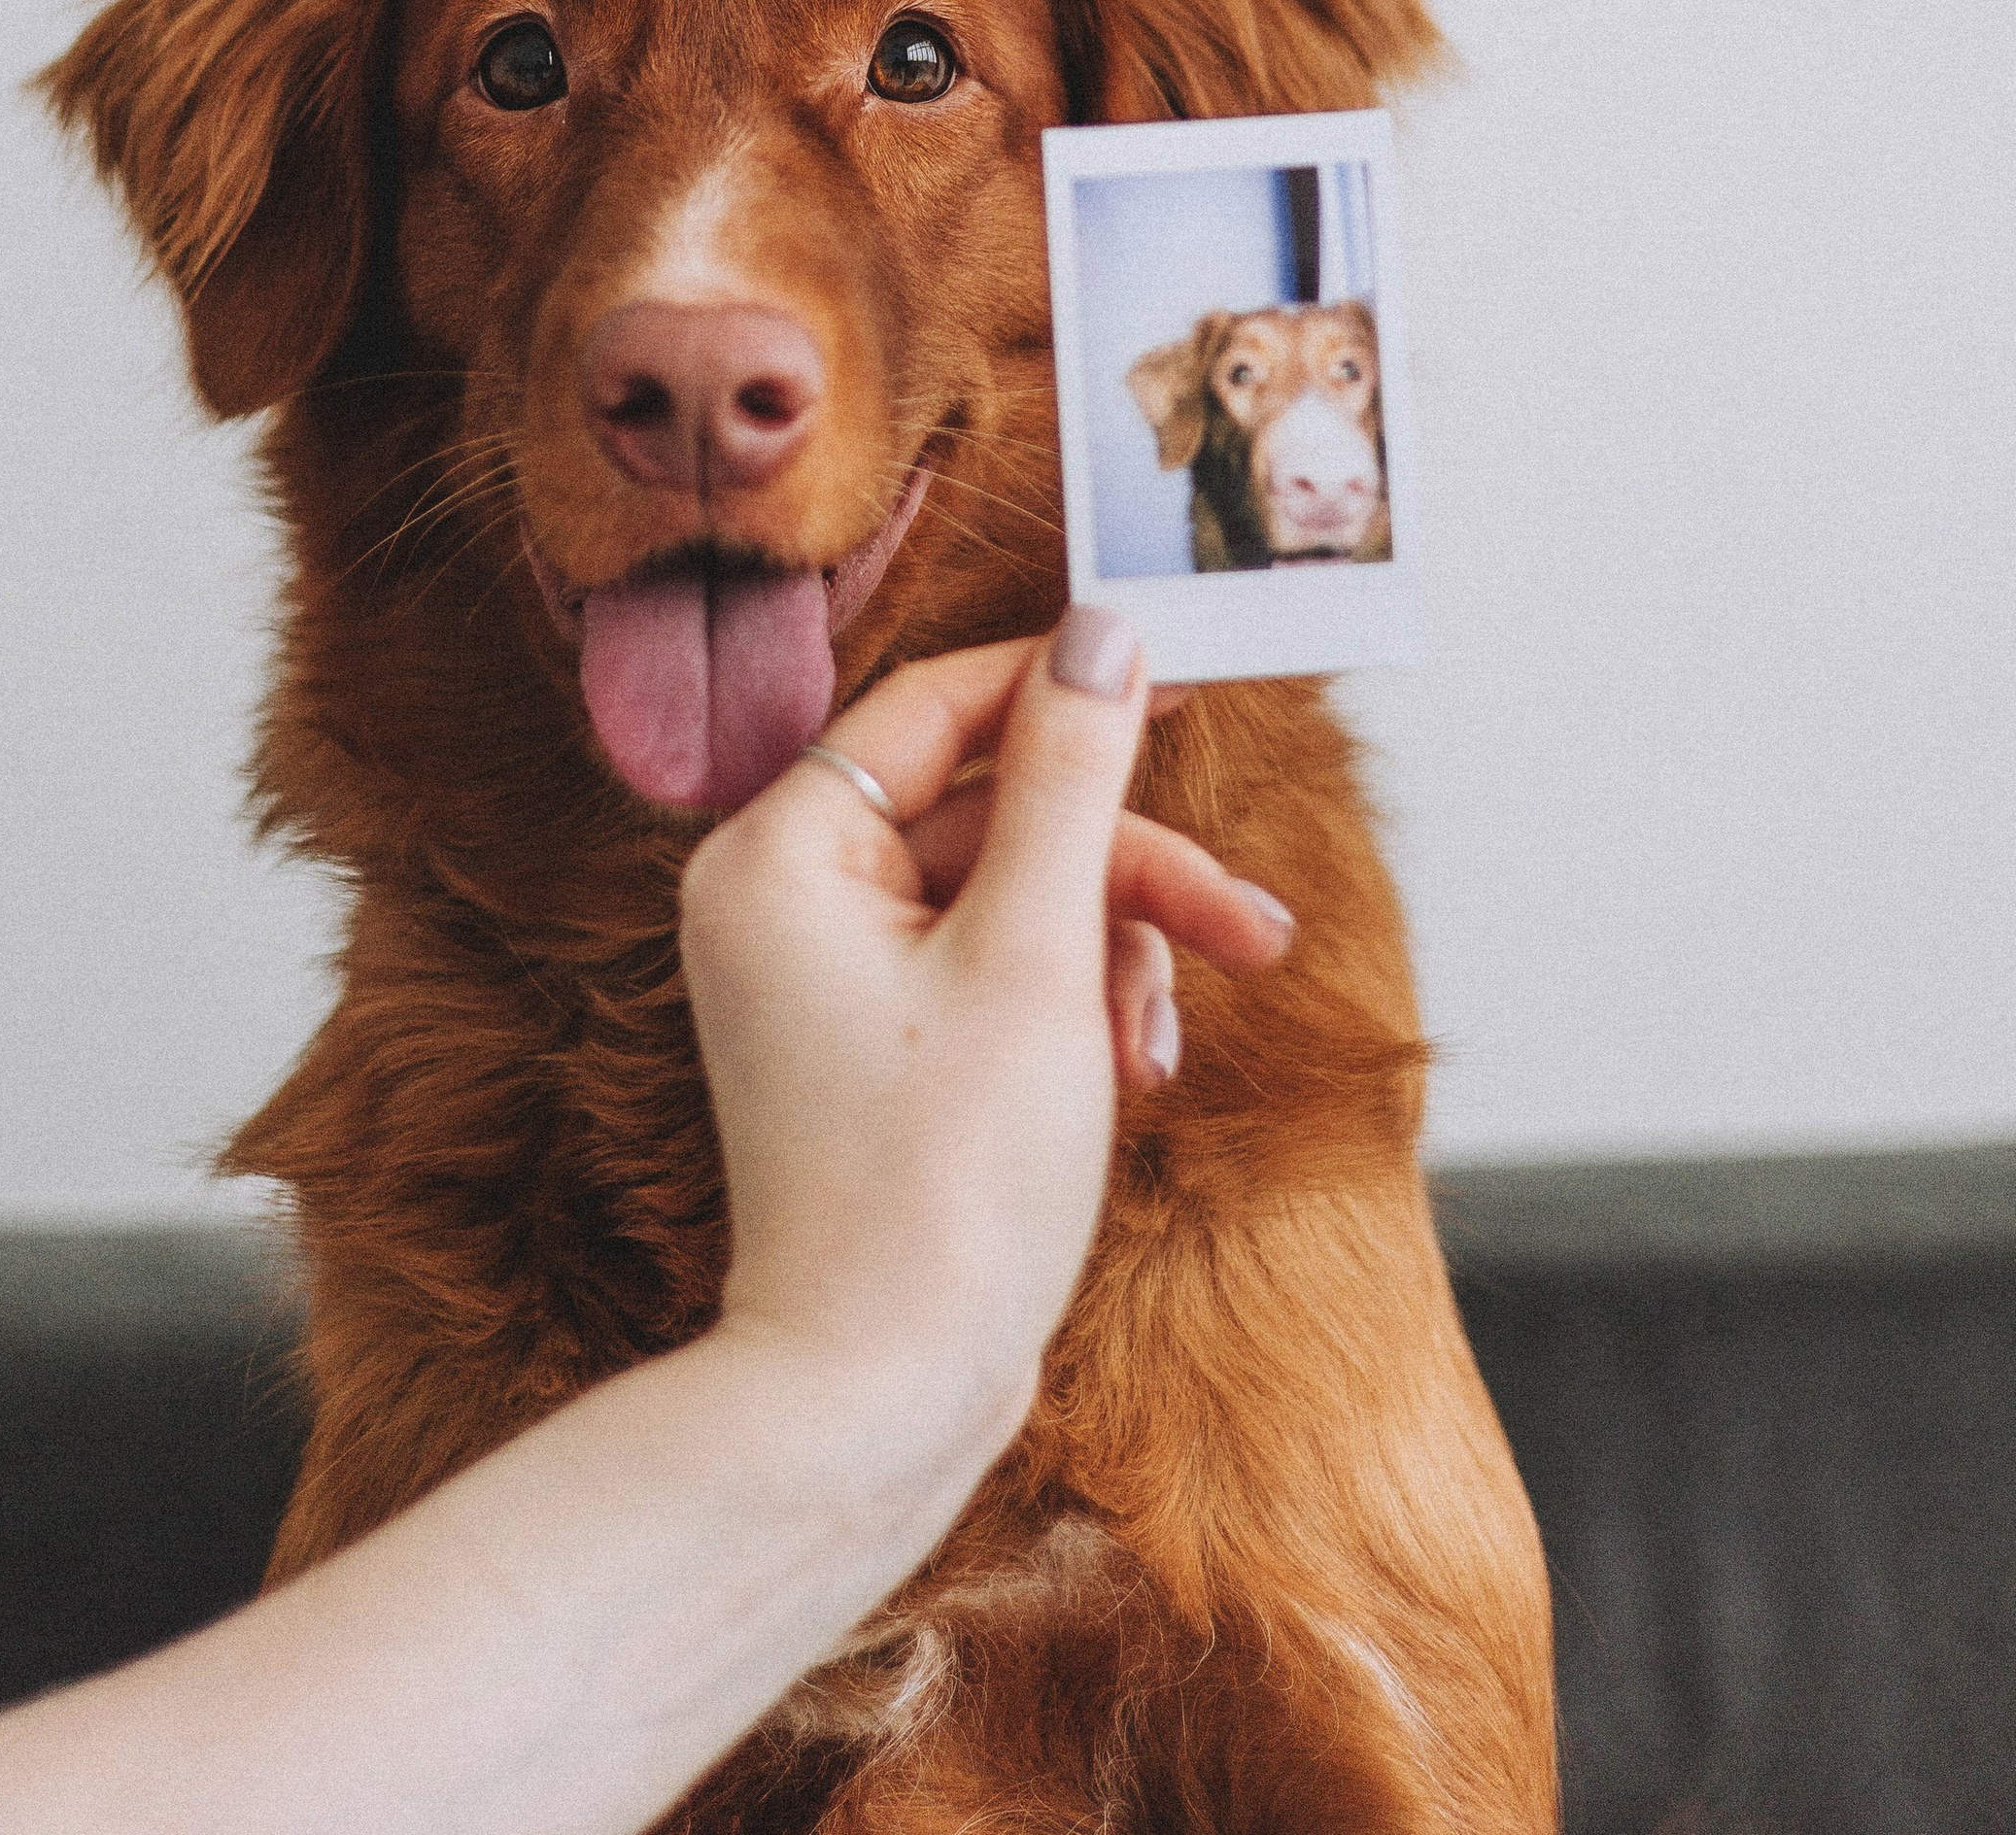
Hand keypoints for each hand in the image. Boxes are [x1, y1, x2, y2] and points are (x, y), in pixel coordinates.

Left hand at [678, 610, 1293, 1444]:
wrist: (875, 1403)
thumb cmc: (940, 1186)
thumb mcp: (1035, 955)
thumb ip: (1072, 777)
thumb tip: (1104, 628)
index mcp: (781, 852)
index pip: (938, 706)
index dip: (1067, 686)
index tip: (1183, 670)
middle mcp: (782, 899)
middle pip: (991, 814)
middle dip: (1125, 873)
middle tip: (1251, 927)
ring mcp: (823, 980)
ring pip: (1009, 899)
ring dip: (1112, 953)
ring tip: (1162, 1049)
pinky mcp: (872, 1049)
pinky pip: (991, 972)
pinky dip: (1072, 1007)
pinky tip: (1129, 1078)